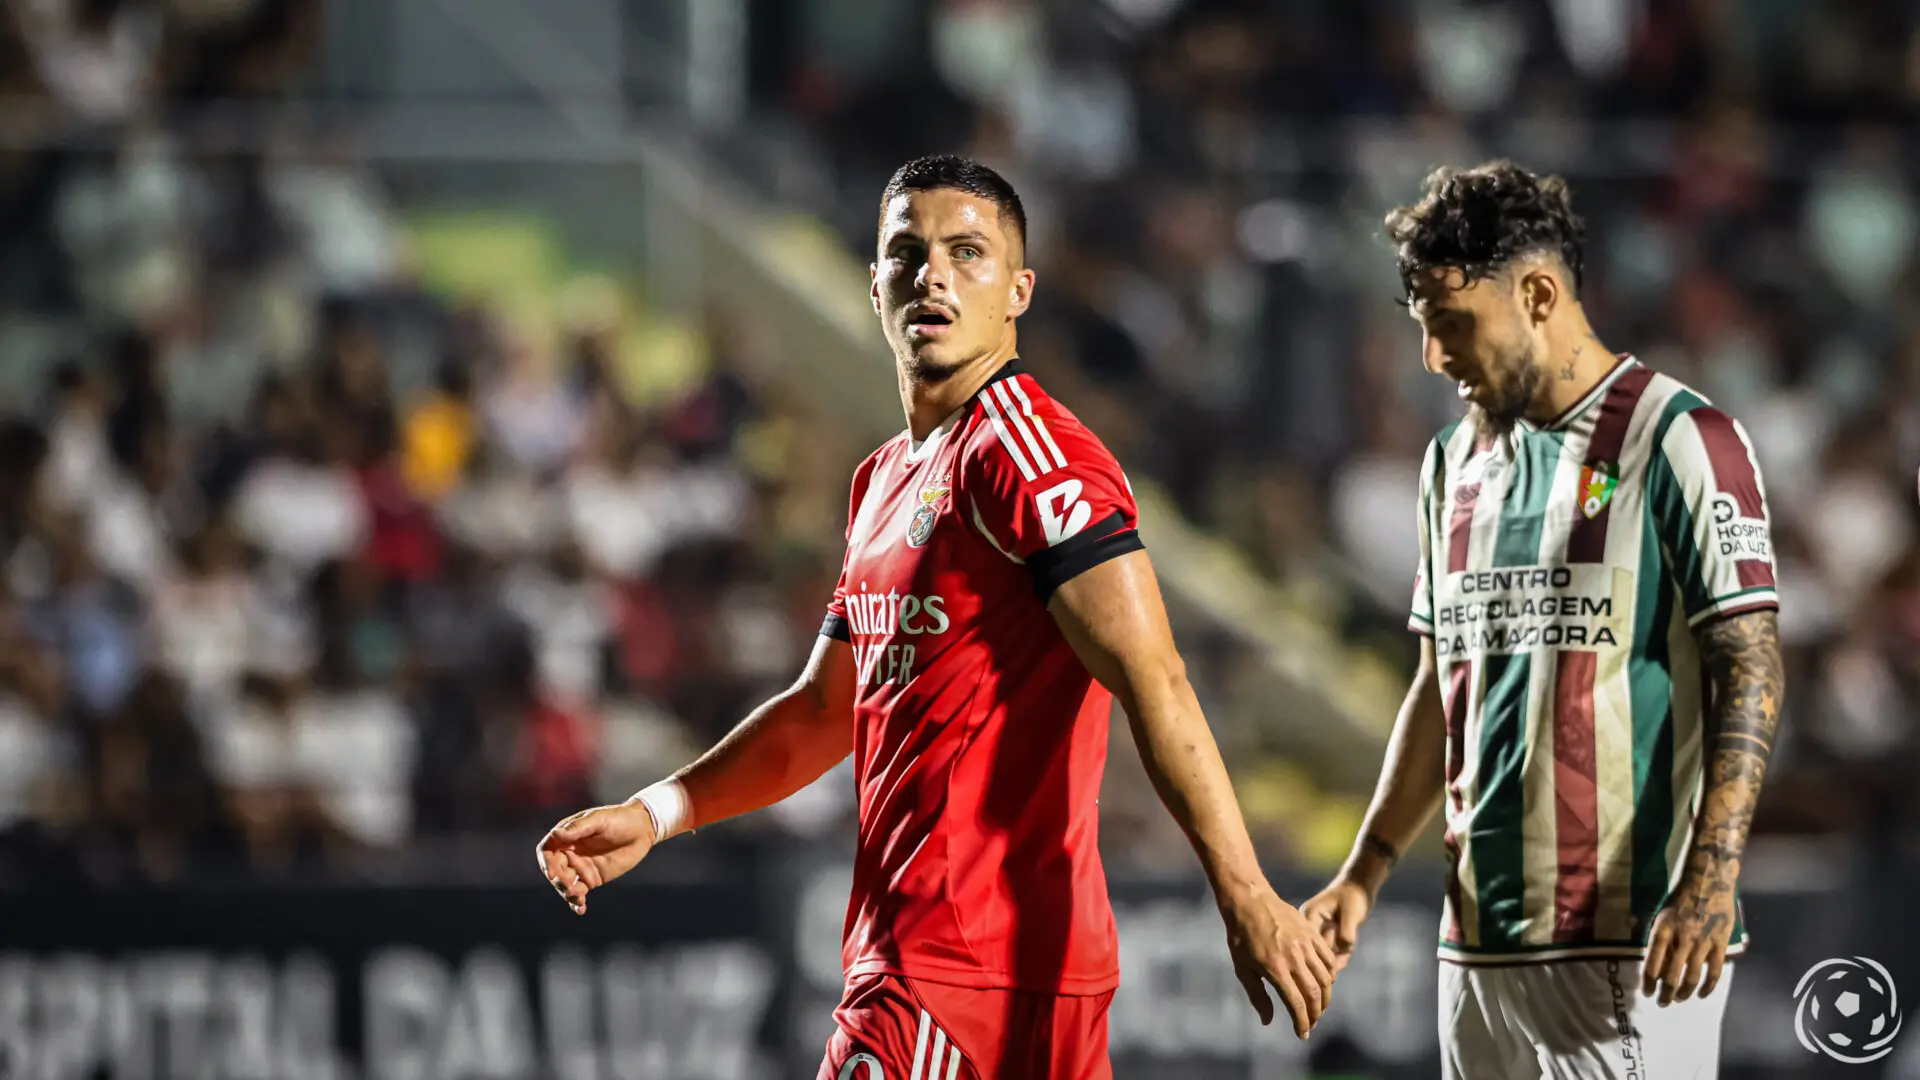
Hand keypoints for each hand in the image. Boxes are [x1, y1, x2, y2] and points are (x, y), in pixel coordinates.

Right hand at [535, 802, 657, 913]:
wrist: (642, 829)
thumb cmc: (619, 818)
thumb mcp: (599, 819)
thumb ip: (578, 828)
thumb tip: (556, 834)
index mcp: (567, 836)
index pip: (547, 851)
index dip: (547, 863)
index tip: (553, 874)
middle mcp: (570, 852)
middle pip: (555, 870)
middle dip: (559, 880)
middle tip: (570, 887)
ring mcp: (580, 867)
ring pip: (565, 884)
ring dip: (567, 893)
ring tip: (578, 898)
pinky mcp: (592, 878)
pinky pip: (579, 892)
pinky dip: (577, 902)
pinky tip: (581, 909)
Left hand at [1219, 885, 1338, 1039]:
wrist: (1250, 901)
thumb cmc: (1241, 937)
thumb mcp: (1242, 968)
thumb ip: (1257, 996)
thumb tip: (1268, 1021)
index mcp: (1275, 968)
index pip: (1296, 1003)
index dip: (1302, 1022)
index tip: (1302, 1034)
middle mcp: (1293, 957)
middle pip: (1314, 994)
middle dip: (1315, 1014)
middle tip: (1311, 1023)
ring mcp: (1305, 944)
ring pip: (1325, 979)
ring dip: (1325, 998)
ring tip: (1318, 1007)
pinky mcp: (1312, 934)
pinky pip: (1328, 960)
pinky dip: (1330, 976)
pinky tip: (1324, 983)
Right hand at [1301, 877, 1373, 975]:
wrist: (1359, 886)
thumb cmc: (1353, 896)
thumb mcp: (1351, 913)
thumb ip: (1346, 933)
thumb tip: (1343, 952)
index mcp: (1310, 916)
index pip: (1308, 942)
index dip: (1316, 959)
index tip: (1327, 972)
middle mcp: (1310, 925)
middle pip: (1312, 951)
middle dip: (1322, 964)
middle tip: (1331, 976)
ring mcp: (1318, 931)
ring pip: (1321, 954)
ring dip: (1331, 962)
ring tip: (1339, 967)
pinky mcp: (1327, 935)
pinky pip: (1329, 952)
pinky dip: (1337, 958)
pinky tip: (1343, 960)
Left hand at [1641, 874, 1736, 1004]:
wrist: (1709, 881)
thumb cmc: (1681, 896)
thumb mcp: (1660, 913)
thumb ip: (1657, 936)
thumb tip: (1651, 959)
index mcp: (1662, 931)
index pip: (1651, 964)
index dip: (1648, 982)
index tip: (1646, 992)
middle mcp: (1681, 940)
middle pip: (1671, 976)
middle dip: (1665, 994)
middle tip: (1662, 1002)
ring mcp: (1702, 943)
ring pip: (1691, 977)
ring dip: (1684, 993)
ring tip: (1679, 1000)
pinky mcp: (1720, 944)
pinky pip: (1714, 972)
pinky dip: (1708, 987)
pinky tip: (1701, 994)